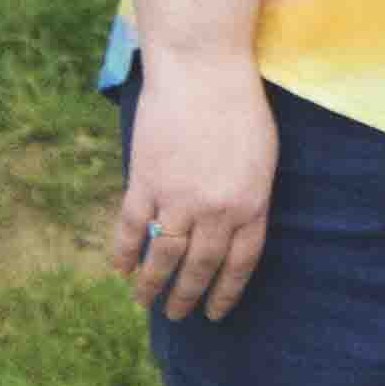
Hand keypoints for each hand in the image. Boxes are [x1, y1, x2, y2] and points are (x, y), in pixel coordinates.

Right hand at [117, 60, 276, 321]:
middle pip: (201, 266)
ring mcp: (178, 198)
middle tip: (178, 315)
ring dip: (152, 285)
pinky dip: (124, 252)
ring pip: (163, 256)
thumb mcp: (262, 156)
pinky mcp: (146, 182)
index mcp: (252, 204)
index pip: (240, 263)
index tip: (216, 312)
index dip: (226, 291)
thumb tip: (233, 229)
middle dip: (188, 296)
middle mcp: (216, 210)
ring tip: (145, 303)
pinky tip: (121, 269)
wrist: (203, 70)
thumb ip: (250, 196)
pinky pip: (132, 228)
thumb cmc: (240, 105)